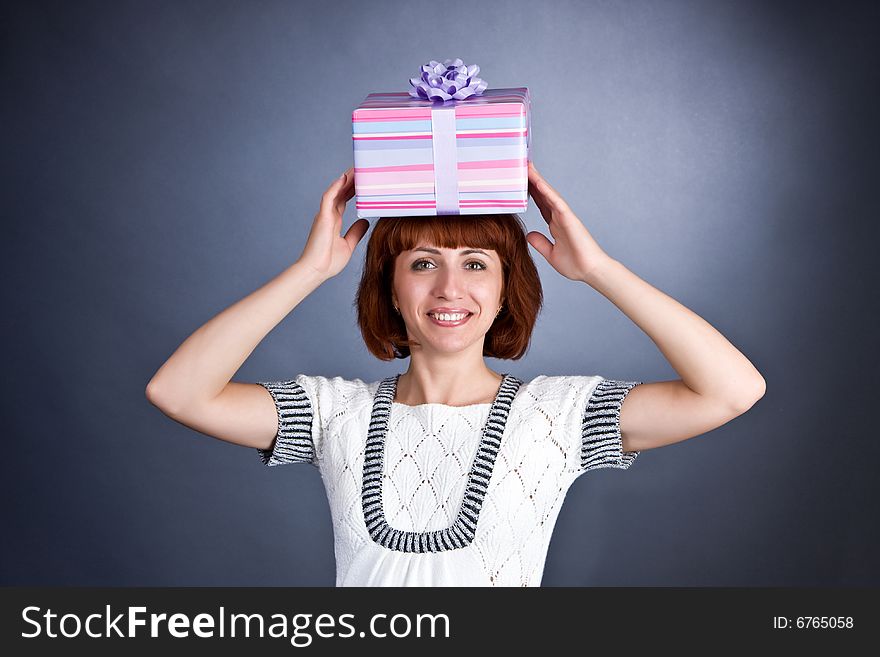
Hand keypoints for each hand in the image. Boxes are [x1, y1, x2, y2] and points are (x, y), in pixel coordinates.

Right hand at [298, 167, 369, 278]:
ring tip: (356, 168)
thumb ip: (355, 232)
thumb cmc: (328, 262)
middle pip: (341, 192)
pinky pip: (328, 198)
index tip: (363, 180)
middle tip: (362, 168)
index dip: (353, 189)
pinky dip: (335, 187)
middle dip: (351, 180)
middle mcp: (329, 215)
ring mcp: (324, 215)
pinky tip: (344, 178)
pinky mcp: (322, 218)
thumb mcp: (348, 244)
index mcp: (334, 221)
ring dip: (345, 179)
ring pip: (335, 191)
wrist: (316, 271)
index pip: (344, 200)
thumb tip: (365, 221)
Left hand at [526, 161, 612, 282]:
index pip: (540, 204)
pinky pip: (556, 202)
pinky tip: (537, 182)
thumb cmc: (576, 264)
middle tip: (521, 166)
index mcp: (555, 224)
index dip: (531, 193)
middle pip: (543, 195)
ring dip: (538, 180)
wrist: (590, 271)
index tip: (520, 182)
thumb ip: (540, 243)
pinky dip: (547, 191)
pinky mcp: (569, 219)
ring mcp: (565, 216)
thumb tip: (528, 234)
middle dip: (532, 181)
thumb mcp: (550, 253)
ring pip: (549, 194)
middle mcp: (560, 217)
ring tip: (527, 166)